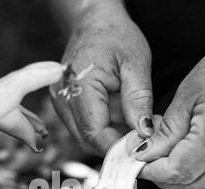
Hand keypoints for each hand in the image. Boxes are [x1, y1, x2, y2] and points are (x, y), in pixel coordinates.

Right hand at [50, 4, 152, 154]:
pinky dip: (104, 132)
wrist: (93, 23)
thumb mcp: (135, 63)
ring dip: (110, 140)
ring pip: (85, 139)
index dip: (117, 147)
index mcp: (78, 86)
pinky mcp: (65, 108)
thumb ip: (138, 100)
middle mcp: (63, 99)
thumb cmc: (115, 37)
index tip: (142, 149)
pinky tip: (121, 123)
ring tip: (133, 129)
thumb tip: (144, 133)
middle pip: (87, 141)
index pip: (95, 133)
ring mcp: (61, 105)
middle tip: (142, 140)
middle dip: (115, 146)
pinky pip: (84, 130)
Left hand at [137, 39, 204, 188]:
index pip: (175, 171)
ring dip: (179, 179)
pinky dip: (196, 173)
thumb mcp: (189, 94)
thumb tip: (146, 152)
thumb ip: (166, 130)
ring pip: (203, 185)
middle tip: (146, 163)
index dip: (150, 171)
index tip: (136, 163)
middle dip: (162, 179)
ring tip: (163, 158)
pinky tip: (185, 156)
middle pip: (190, 186)